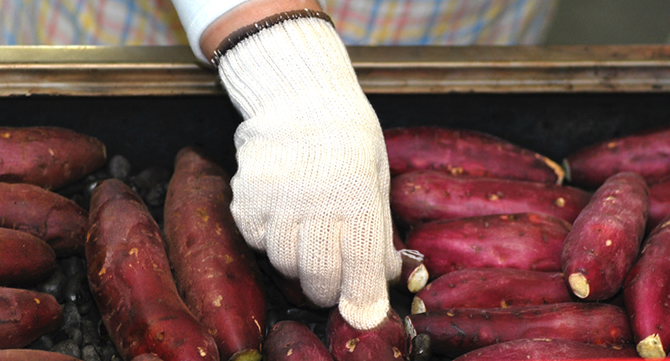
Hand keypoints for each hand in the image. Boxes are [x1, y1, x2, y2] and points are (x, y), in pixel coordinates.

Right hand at [216, 10, 401, 329]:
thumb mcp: (376, 174)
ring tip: (308, 238)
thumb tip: (385, 277)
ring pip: (285, 264)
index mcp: (358, 194)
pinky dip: (269, 240)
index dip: (363, 299)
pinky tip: (282, 218)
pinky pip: (256, 241)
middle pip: (319, 276)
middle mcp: (317, 200)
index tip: (363, 315)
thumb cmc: (347, 135)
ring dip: (299, 263)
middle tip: (333, 280)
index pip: (361, 266)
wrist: (298, 93)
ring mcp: (277, 199)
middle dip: (329, 288)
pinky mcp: (247, 196)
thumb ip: (380, 228)